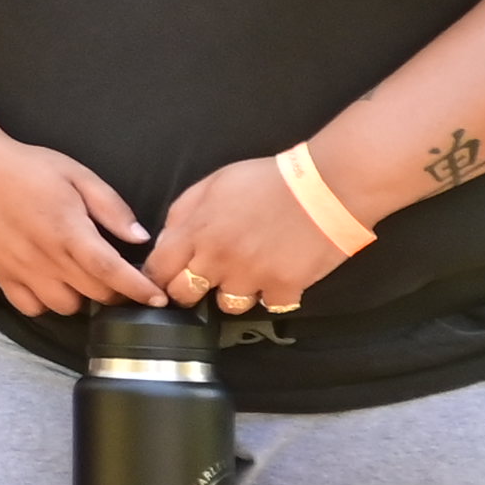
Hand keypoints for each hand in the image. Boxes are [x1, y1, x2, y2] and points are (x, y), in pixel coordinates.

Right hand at [0, 133, 163, 320]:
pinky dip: (47, 302)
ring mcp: (21, 270)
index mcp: (69, 230)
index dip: (139, 289)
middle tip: (120, 276)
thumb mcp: (77, 175)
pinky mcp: (1, 276)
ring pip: (66, 306)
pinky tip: (51, 282)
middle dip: (117, 291)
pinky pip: (32, 307)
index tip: (158, 297)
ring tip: (82, 277)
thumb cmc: (28, 169)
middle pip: (95, 293)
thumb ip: (111, 208)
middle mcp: (46, 257)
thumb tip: (140, 238)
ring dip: (82, 297)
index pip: (111, 271)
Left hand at [141, 158, 357, 322]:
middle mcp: (218, 259)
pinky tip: (278, 274)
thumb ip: (183, 214)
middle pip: (184, 295)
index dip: (159, 276)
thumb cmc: (268, 180)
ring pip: (227, 305)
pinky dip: (273, 294)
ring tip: (248, 273)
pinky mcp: (284, 288)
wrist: (327, 186)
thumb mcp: (213, 184)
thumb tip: (165, 242)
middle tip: (205, 279)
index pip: (157, 270)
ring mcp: (251, 276)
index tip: (167, 277)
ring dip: (233, 293)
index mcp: (196, 231)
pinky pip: (268, 305)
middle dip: (190, 290)